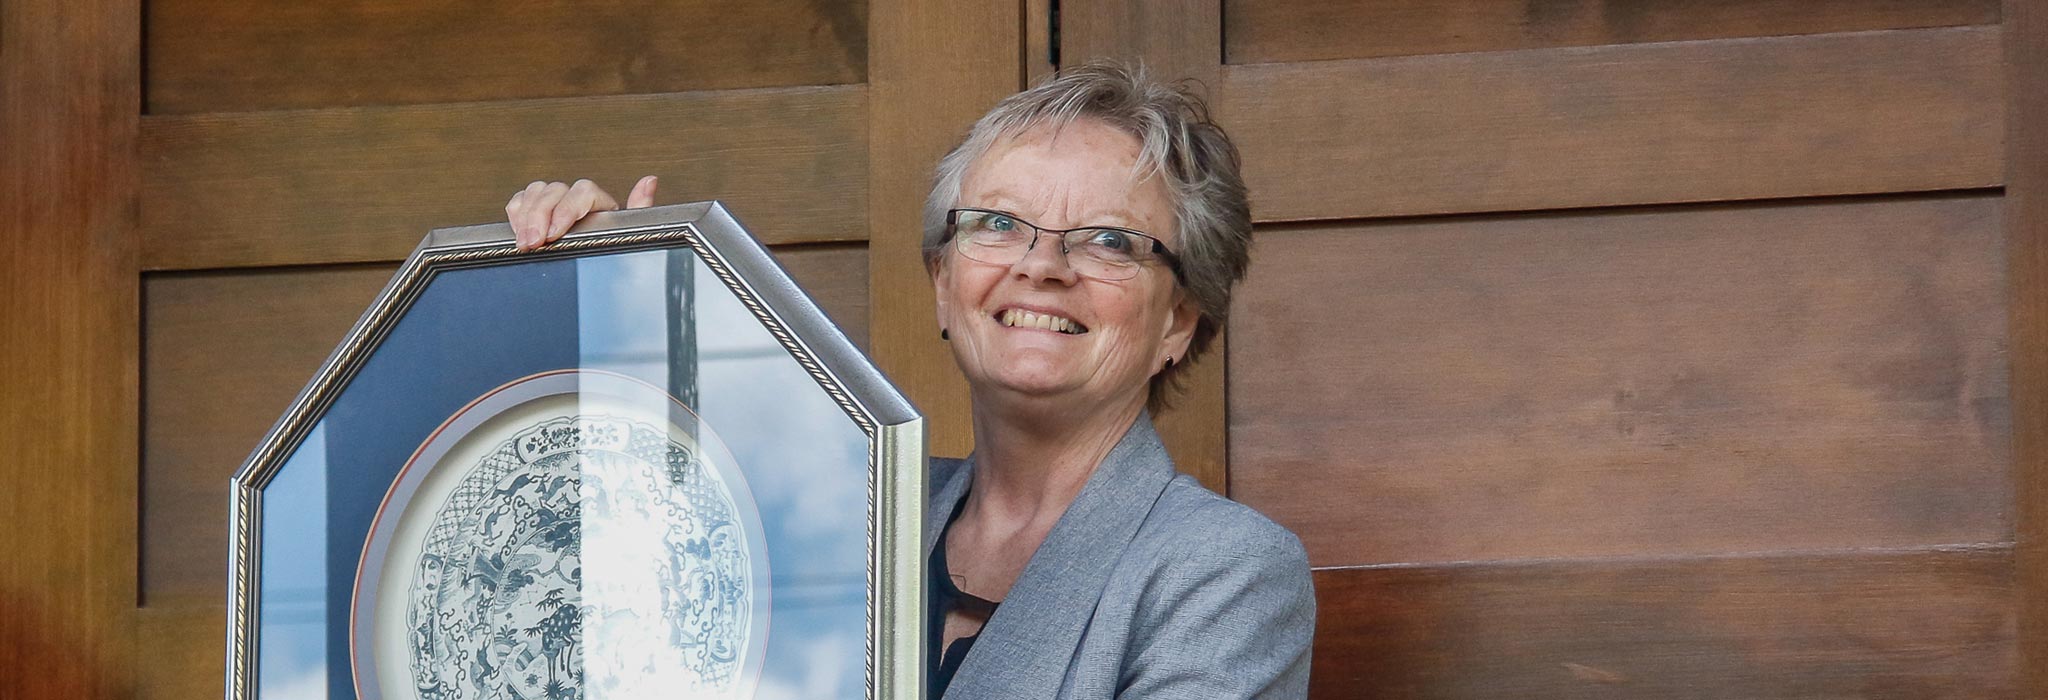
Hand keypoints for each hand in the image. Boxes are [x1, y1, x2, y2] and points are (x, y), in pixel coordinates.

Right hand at [504, 175, 658, 250]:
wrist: (603, 281)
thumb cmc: (617, 257)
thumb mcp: (631, 238)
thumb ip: (639, 208)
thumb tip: (649, 182)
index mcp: (601, 205)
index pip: (583, 192)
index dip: (566, 209)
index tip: (555, 233)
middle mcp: (577, 201)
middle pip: (554, 191)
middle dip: (539, 217)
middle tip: (533, 242)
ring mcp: (556, 205)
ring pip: (536, 192)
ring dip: (526, 215)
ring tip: (524, 241)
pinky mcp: (537, 212)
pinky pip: (522, 200)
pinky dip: (517, 212)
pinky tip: (518, 230)